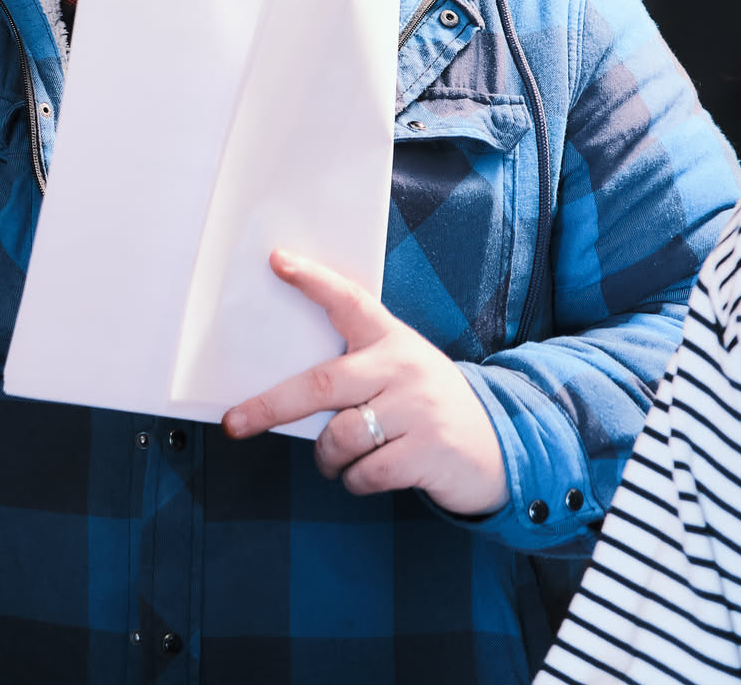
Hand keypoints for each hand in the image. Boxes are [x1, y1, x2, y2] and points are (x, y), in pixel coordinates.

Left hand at [220, 249, 506, 516]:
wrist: (503, 444)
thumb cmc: (428, 406)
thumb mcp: (401, 371)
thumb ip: (358, 371)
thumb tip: (287, 395)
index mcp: (392, 339)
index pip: (349, 300)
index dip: (312, 280)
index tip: (277, 261)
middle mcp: (403, 367)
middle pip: (322, 383)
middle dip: (270, 406)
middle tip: (237, 422)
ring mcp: (417, 410)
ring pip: (339, 437)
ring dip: (327, 458)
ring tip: (336, 460)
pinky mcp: (427, 452)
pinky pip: (364, 472)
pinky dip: (354, 480)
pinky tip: (367, 473)